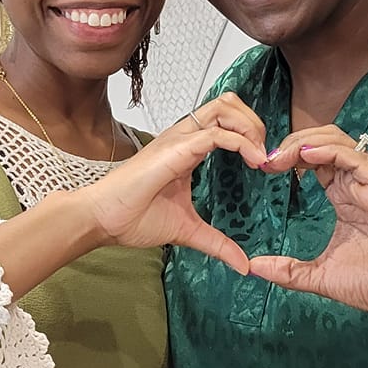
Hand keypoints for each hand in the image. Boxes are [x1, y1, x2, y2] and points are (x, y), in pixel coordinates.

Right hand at [79, 94, 268, 272]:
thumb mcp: (188, 230)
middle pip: (228, 103)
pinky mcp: (175, 149)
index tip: (264, 164)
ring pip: (224, 108)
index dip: (251, 133)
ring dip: (250, 126)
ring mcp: (179, 140)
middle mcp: (184, 137)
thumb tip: (242, 264)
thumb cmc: (133, 217)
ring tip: (260, 155)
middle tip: (264, 154)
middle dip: (255, 122)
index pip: (225, 121)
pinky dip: (241, 143)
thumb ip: (217, 243)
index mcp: (187, 149)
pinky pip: (216, 134)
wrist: (103, 220)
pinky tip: (253, 161)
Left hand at [252, 127, 367, 322]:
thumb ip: (288, 271)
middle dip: (292, 143)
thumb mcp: (319, 277)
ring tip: (281, 156)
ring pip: (339, 143)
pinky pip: (357, 158)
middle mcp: (358, 185)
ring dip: (306, 142)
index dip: (288, 157)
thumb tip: (253, 267)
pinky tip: (305, 156)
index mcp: (345, 197)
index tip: (263, 169)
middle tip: (267, 159)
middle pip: (324, 142)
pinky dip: (330, 151)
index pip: (315, 161)